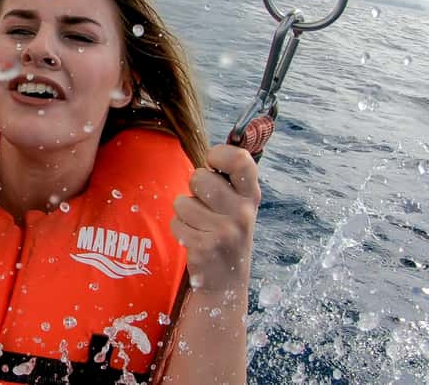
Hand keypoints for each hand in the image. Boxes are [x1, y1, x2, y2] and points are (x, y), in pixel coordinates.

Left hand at [170, 144, 260, 293]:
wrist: (227, 281)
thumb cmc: (226, 231)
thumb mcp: (237, 205)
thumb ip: (229, 179)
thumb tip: (218, 146)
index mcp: (252, 196)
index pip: (241, 160)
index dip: (220, 154)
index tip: (213, 162)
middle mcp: (243, 213)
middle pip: (200, 178)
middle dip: (194, 189)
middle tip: (206, 206)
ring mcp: (226, 231)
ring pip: (183, 202)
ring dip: (185, 213)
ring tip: (201, 226)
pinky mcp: (206, 247)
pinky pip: (176, 223)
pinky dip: (180, 230)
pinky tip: (196, 240)